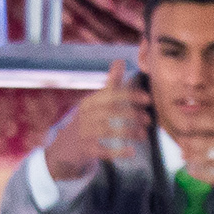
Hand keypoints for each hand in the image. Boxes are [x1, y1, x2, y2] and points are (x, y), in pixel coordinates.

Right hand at [44, 59, 148, 180]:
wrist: (65, 149)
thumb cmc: (87, 123)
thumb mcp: (95, 103)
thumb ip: (110, 85)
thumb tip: (120, 61)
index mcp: (90, 102)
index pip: (111, 95)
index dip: (130, 95)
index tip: (147, 99)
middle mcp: (85, 115)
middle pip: (110, 111)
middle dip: (132, 114)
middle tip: (148, 119)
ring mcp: (84, 133)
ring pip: (108, 130)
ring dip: (129, 132)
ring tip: (144, 135)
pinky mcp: (85, 150)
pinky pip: (103, 151)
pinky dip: (118, 151)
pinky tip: (132, 152)